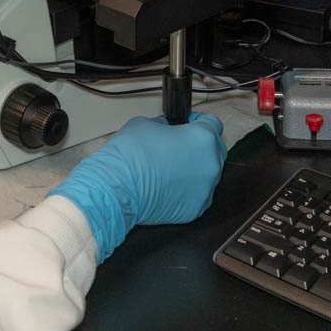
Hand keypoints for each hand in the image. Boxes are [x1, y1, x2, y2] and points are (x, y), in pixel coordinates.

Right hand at [48, 112, 226, 262]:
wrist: (116, 189)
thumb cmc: (129, 156)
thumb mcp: (146, 124)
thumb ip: (166, 126)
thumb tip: (168, 130)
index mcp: (202, 139)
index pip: (213, 124)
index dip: (198, 121)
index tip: (188, 123)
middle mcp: (210, 165)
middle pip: (214, 150)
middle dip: (199, 146)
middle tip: (178, 144)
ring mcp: (205, 190)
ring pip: (206, 175)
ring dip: (193, 169)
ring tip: (169, 167)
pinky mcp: (195, 210)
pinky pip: (197, 195)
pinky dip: (186, 189)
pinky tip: (167, 185)